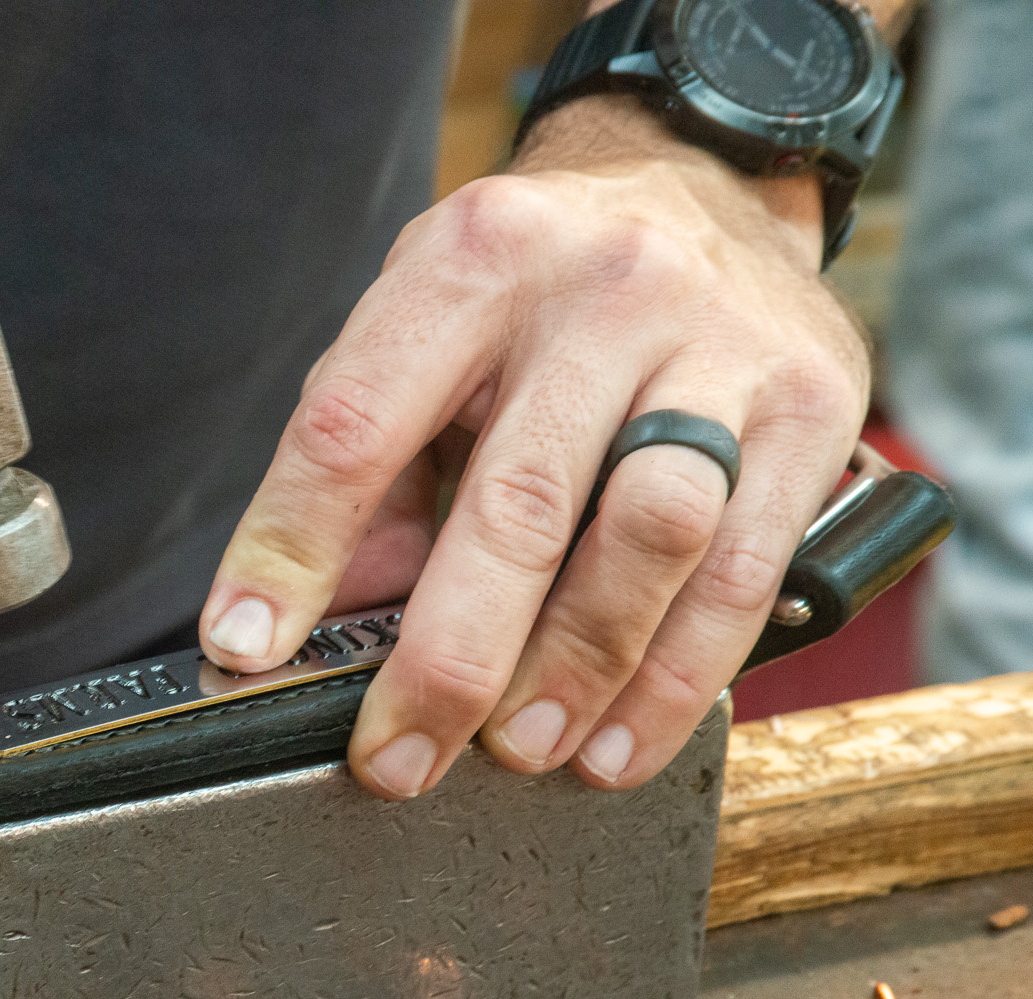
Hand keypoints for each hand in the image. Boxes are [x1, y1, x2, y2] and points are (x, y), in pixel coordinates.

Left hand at [199, 94, 868, 799]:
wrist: (705, 180)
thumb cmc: (534, 289)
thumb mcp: (428, 335)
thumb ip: (373, 476)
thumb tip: (306, 632)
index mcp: (469, 263)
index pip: (357, 424)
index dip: (291, 548)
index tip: (246, 647)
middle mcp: (598, 289)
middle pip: (515, 505)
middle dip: (448, 660)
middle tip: (398, 757)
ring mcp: (718, 340)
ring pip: (648, 536)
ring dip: (575, 672)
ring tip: (519, 751)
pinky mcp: (811, 400)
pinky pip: (744, 568)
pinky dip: (677, 675)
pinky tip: (618, 741)